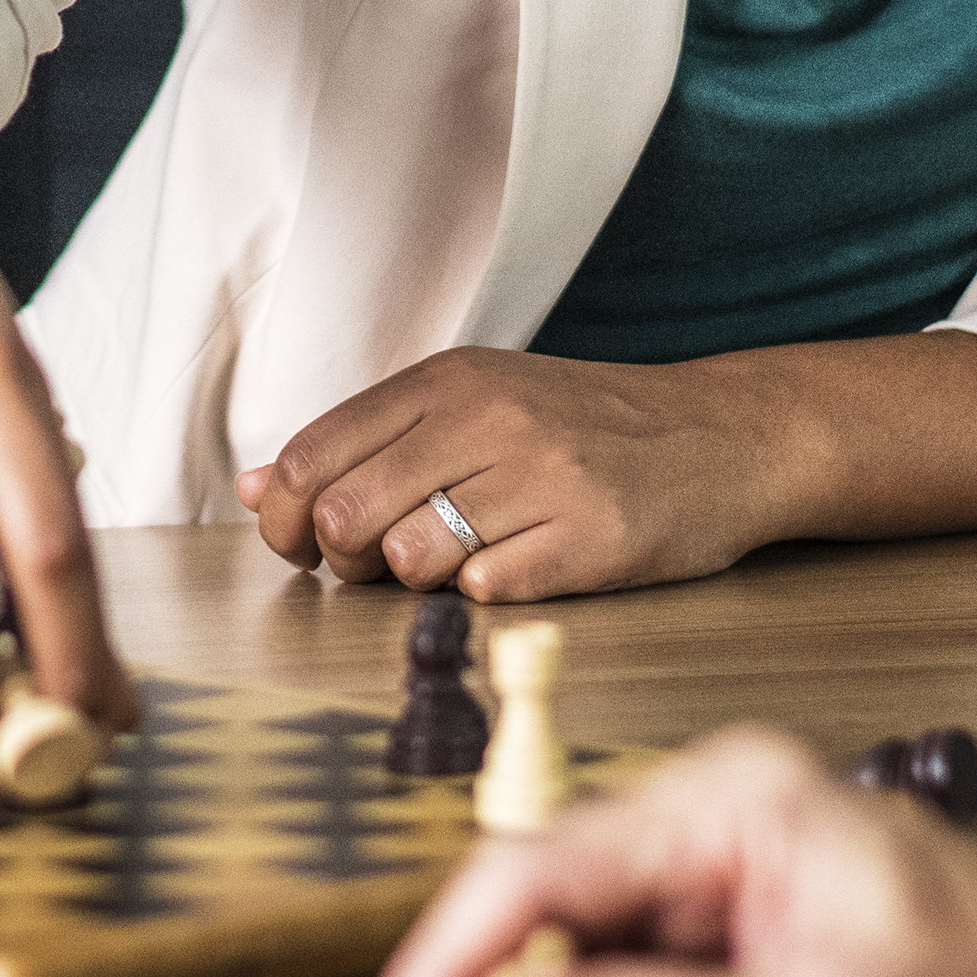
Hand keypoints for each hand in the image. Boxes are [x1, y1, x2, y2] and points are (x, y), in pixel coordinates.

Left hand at [239, 347, 784, 600]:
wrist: (722, 438)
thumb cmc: (581, 427)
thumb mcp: (473, 405)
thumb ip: (366, 444)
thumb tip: (253, 490)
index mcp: (449, 381)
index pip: (311, 455)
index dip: (286, 516)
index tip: (303, 541)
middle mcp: (491, 419)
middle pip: (347, 514)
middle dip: (344, 559)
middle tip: (382, 561)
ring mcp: (544, 479)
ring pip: (411, 559)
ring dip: (416, 581)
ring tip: (457, 561)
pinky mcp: (593, 541)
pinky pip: (487, 592)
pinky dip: (484, 595)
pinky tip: (517, 567)